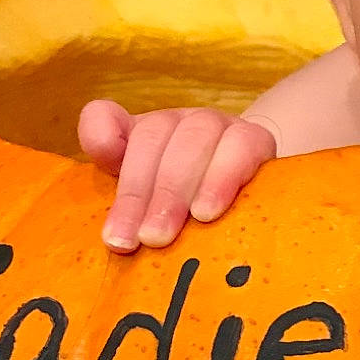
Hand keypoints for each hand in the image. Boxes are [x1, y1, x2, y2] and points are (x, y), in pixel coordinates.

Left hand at [78, 101, 277, 253]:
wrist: (260, 207)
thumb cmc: (195, 221)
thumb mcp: (155, 220)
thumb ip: (128, 217)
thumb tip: (116, 239)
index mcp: (140, 138)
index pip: (104, 119)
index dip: (99, 140)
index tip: (103, 175)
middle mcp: (177, 123)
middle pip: (151, 137)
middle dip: (138, 193)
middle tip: (136, 240)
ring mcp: (217, 125)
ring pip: (194, 136)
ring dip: (175, 188)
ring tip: (165, 235)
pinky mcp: (256, 139)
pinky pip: (241, 146)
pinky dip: (222, 177)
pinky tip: (208, 211)